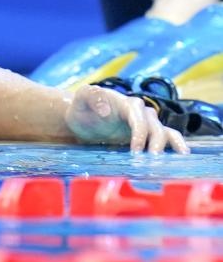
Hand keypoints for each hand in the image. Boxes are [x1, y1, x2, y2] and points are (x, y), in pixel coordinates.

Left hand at [65, 85, 188, 153]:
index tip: (135, 151)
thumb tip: (107, 110)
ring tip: (166, 165)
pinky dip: (174, 147)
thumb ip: (91, 96)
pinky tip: (181, 158)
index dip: (140, 134)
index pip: (140, 119)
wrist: (81, 118)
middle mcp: (142, 113)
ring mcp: (146, 124)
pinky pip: (166, 139)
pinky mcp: (146, 136)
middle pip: (156, 129)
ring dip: (169, 149)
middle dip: (156, 146)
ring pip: (165, 134)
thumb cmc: (81, 107)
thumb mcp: (82, 97)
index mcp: (128, 104)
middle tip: (151, 164)